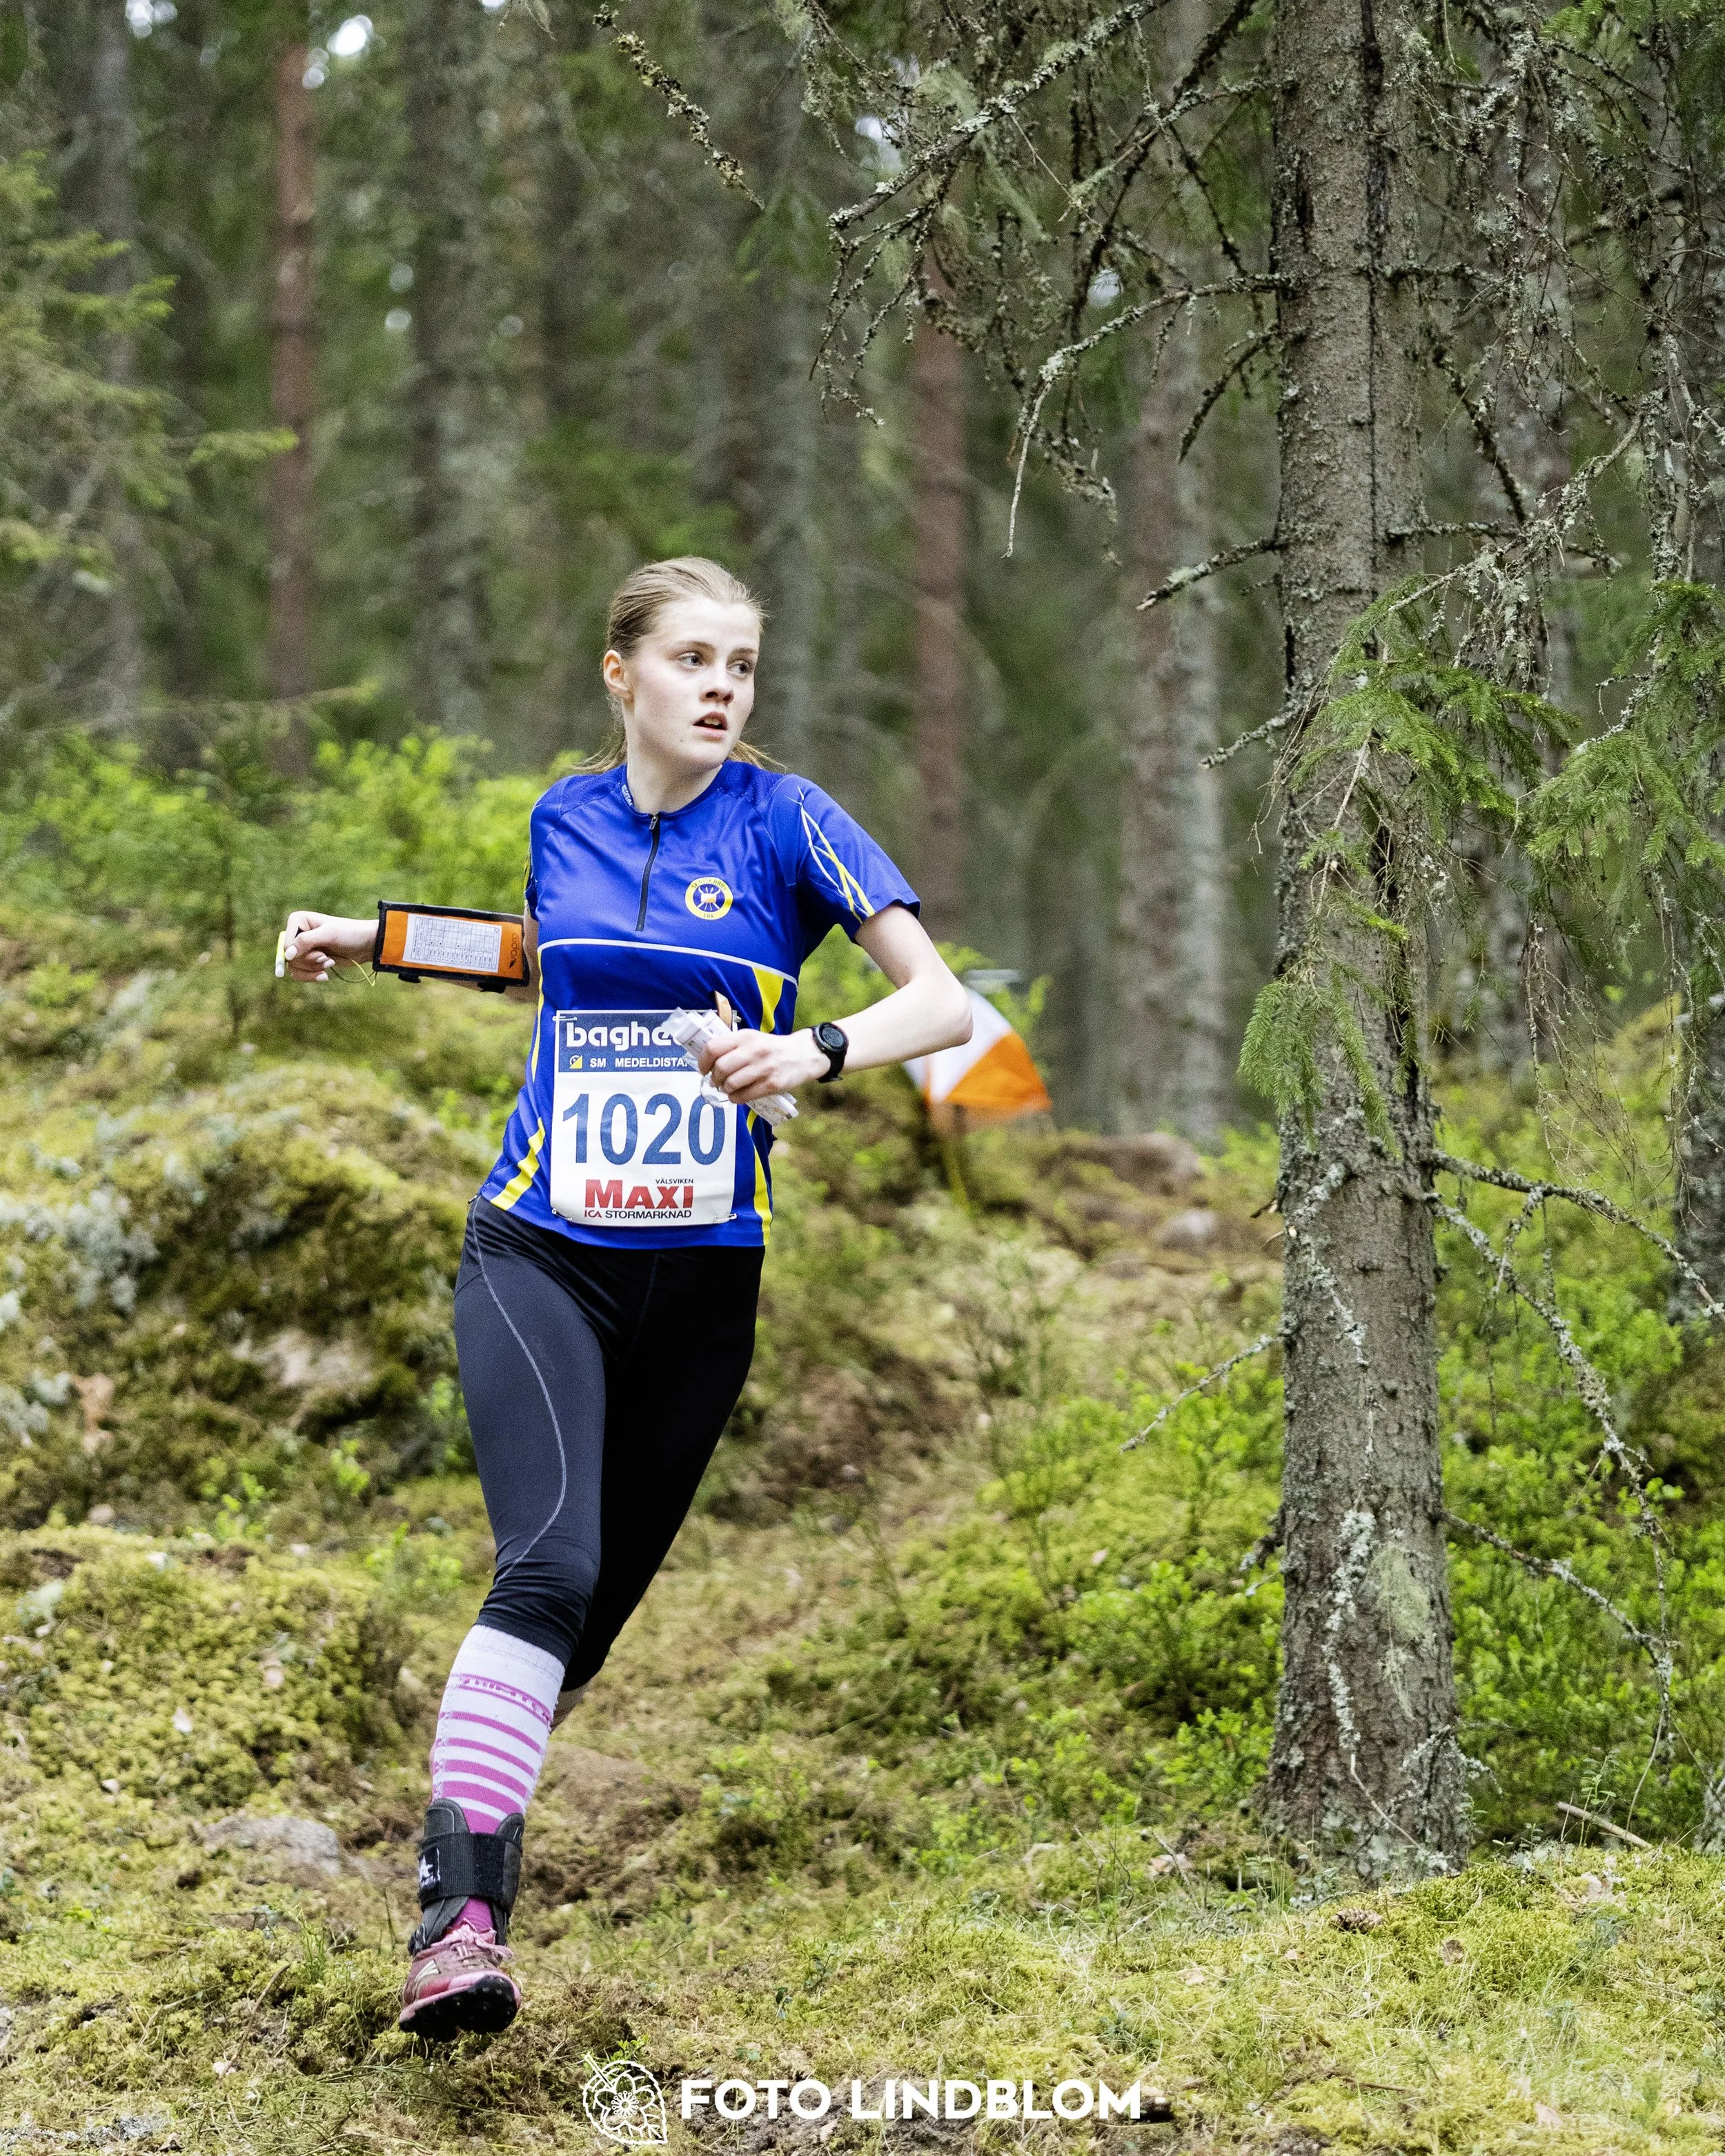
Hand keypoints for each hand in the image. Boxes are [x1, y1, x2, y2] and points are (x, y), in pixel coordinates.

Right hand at [280, 911, 374, 982]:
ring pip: (294, 967)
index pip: (285, 944)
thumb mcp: (328, 935)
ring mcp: (303, 947)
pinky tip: (325, 976)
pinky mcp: (310, 960)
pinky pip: (300, 973)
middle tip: (327, 958)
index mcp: (298, 920)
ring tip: (329, 964)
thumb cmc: (349, 934)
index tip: (321, 952)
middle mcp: (297, 933)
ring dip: (312, 969)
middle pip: (290, 958)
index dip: (300, 953)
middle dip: (310, 962)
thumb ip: (305, 942)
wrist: (366, 945)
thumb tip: (287, 956)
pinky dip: (311, 976)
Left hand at [698, 1026, 826, 1103]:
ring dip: (725, 1089)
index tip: (704, 1069)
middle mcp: (754, 1050)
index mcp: (745, 1037)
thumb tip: (707, 1063)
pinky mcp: (772, 1084)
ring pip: (731, 1084)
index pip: (713, 1048)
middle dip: (715, 1078)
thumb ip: (731, 1046)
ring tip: (728, 1088)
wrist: (802, 1055)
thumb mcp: (752, 1038)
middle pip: (720, 1068)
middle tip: (717, 1081)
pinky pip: (744, 1096)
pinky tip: (738, 1095)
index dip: (703, 1062)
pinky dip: (736, 1098)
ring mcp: (763, 1068)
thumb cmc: (771, 1048)